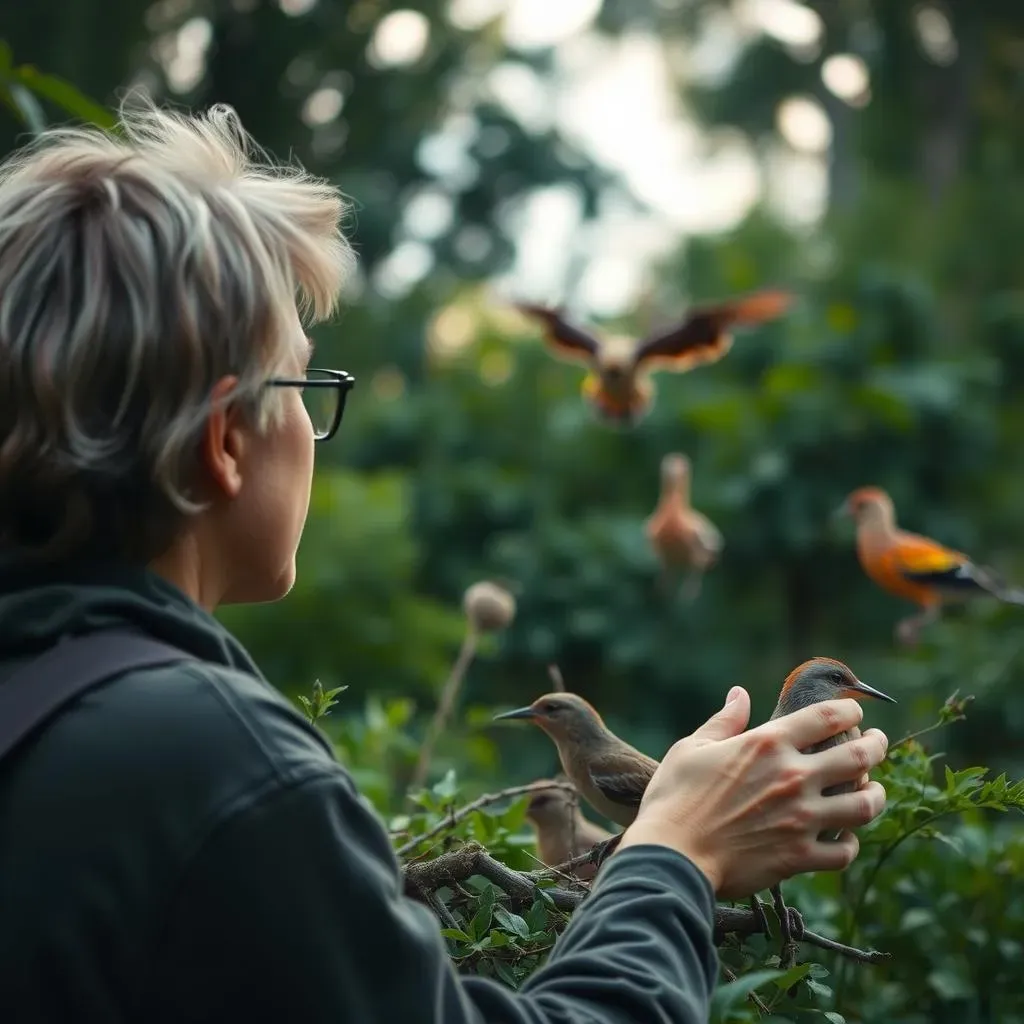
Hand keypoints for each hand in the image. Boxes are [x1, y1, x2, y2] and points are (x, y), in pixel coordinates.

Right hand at [616, 687, 887, 897]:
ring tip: (873, 791)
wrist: (672, 856)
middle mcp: (793, 777)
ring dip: (875, 795)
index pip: (827, 717)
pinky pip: (845, 851)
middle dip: (877, 746)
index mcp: (767, 744)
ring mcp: (801, 819)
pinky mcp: (800, 857)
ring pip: (865, 805)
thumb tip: (739, 694)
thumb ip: (724, 721)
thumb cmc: (675, 797)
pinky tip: (844, 837)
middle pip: (859, 756)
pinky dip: (850, 843)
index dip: (850, 711)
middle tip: (878, 744)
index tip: (854, 714)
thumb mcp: (692, 747)